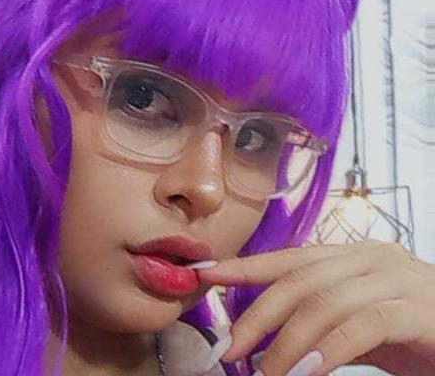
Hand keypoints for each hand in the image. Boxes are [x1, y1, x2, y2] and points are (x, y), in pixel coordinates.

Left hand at [196, 241, 434, 375]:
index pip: (288, 258)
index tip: (207, 275)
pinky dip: (329, 350)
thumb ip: (319, 322)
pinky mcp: (419, 310)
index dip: (245, 267)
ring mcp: (396, 280)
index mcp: (352, 256)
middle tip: (231, 349)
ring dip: (287, 343)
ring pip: (323, 303)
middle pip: (298, 280)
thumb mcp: (357, 323)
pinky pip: (362, 326)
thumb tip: (268, 340)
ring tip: (265, 373)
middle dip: (257, 316)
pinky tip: (309, 371)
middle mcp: (371, 259)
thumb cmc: (414, 332)